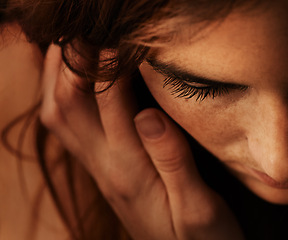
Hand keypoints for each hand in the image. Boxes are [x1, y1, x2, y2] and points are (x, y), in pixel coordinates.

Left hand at [40, 45, 243, 239]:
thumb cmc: (201, 239)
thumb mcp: (199, 208)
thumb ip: (173, 161)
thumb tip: (147, 115)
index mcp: (130, 171)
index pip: (109, 105)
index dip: (109, 67)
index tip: (118, 38)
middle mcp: (106, 168)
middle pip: (65, 107)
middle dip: (68, 65)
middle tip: (82, 32)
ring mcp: (101, 170)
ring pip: (60, 118)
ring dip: (58, 80)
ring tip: (71, 48)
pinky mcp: (106, 172)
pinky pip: (69, 130)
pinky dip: (64, 99)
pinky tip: (77, 84)